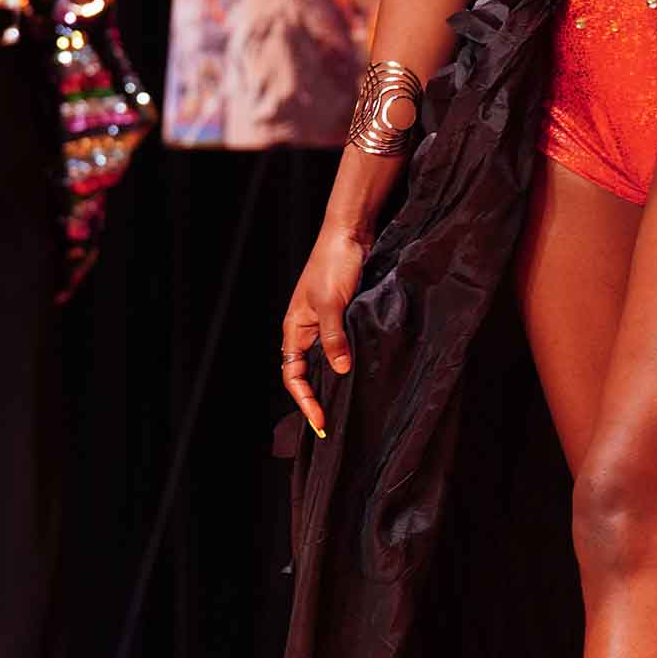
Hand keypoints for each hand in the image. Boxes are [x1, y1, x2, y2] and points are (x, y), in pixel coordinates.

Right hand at [280, 228, 367, 437]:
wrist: (350, 234)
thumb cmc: (333, 263)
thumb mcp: (333, 304)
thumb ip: (334, 338)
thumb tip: (339, 371)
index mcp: (295, 329)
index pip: (293, 376)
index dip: (304, 401)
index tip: (319, 421)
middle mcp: (308, 331)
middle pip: (309, 373)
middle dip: (318, 398)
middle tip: (334, 422)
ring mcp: (326, 325)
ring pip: (327, 362)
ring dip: (336, 381)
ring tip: (350, 404)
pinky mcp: (344, 318)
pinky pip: (343, 347)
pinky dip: (350, 362)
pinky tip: (363, 373)